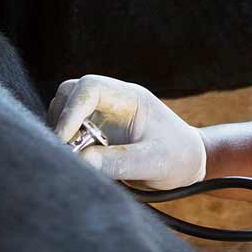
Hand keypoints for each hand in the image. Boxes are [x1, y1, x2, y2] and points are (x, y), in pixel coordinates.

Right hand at [48, 75, 206, 189]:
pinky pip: (71, 127)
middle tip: (66, 150)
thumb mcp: (152, 163)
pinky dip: (66, 141)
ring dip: (62, 130)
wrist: (189, 163)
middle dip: (62, 118)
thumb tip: (80, 160)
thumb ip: (118, 162)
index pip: (90, 87)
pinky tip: (79, 159)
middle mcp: (114, 101)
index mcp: (130, 99)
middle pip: (71, 92)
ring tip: (75, 156)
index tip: (63, 138)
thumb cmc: (177, 158)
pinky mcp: (98, 129)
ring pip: (66, 108)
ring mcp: (104, 113)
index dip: (71, 110)